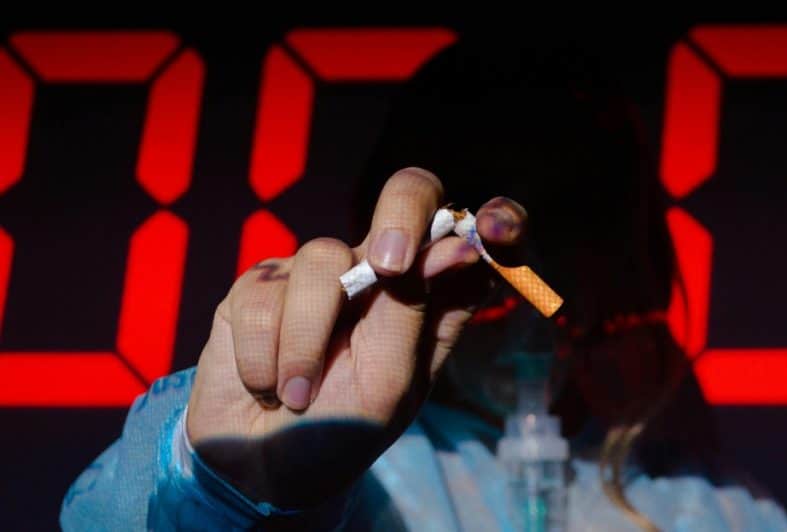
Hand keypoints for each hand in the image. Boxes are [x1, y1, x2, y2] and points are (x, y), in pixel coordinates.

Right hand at [185, 168, 526, 507]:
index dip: (497, 222)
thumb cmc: (343, 433)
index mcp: (432, 300)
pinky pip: (262, 296)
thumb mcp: (391, 383)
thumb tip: (456, 245)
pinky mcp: (263, 286)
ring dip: (306, 344)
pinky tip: (267, 385)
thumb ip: (415, 311)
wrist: (264, 473)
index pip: (474, 239)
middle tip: (391, 265)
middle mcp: (383, 273)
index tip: (498, 230)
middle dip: (403, 217)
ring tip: (299, 398)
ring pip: (322, 258)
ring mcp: (323, 273)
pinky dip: (264, 356)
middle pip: (409, 195)